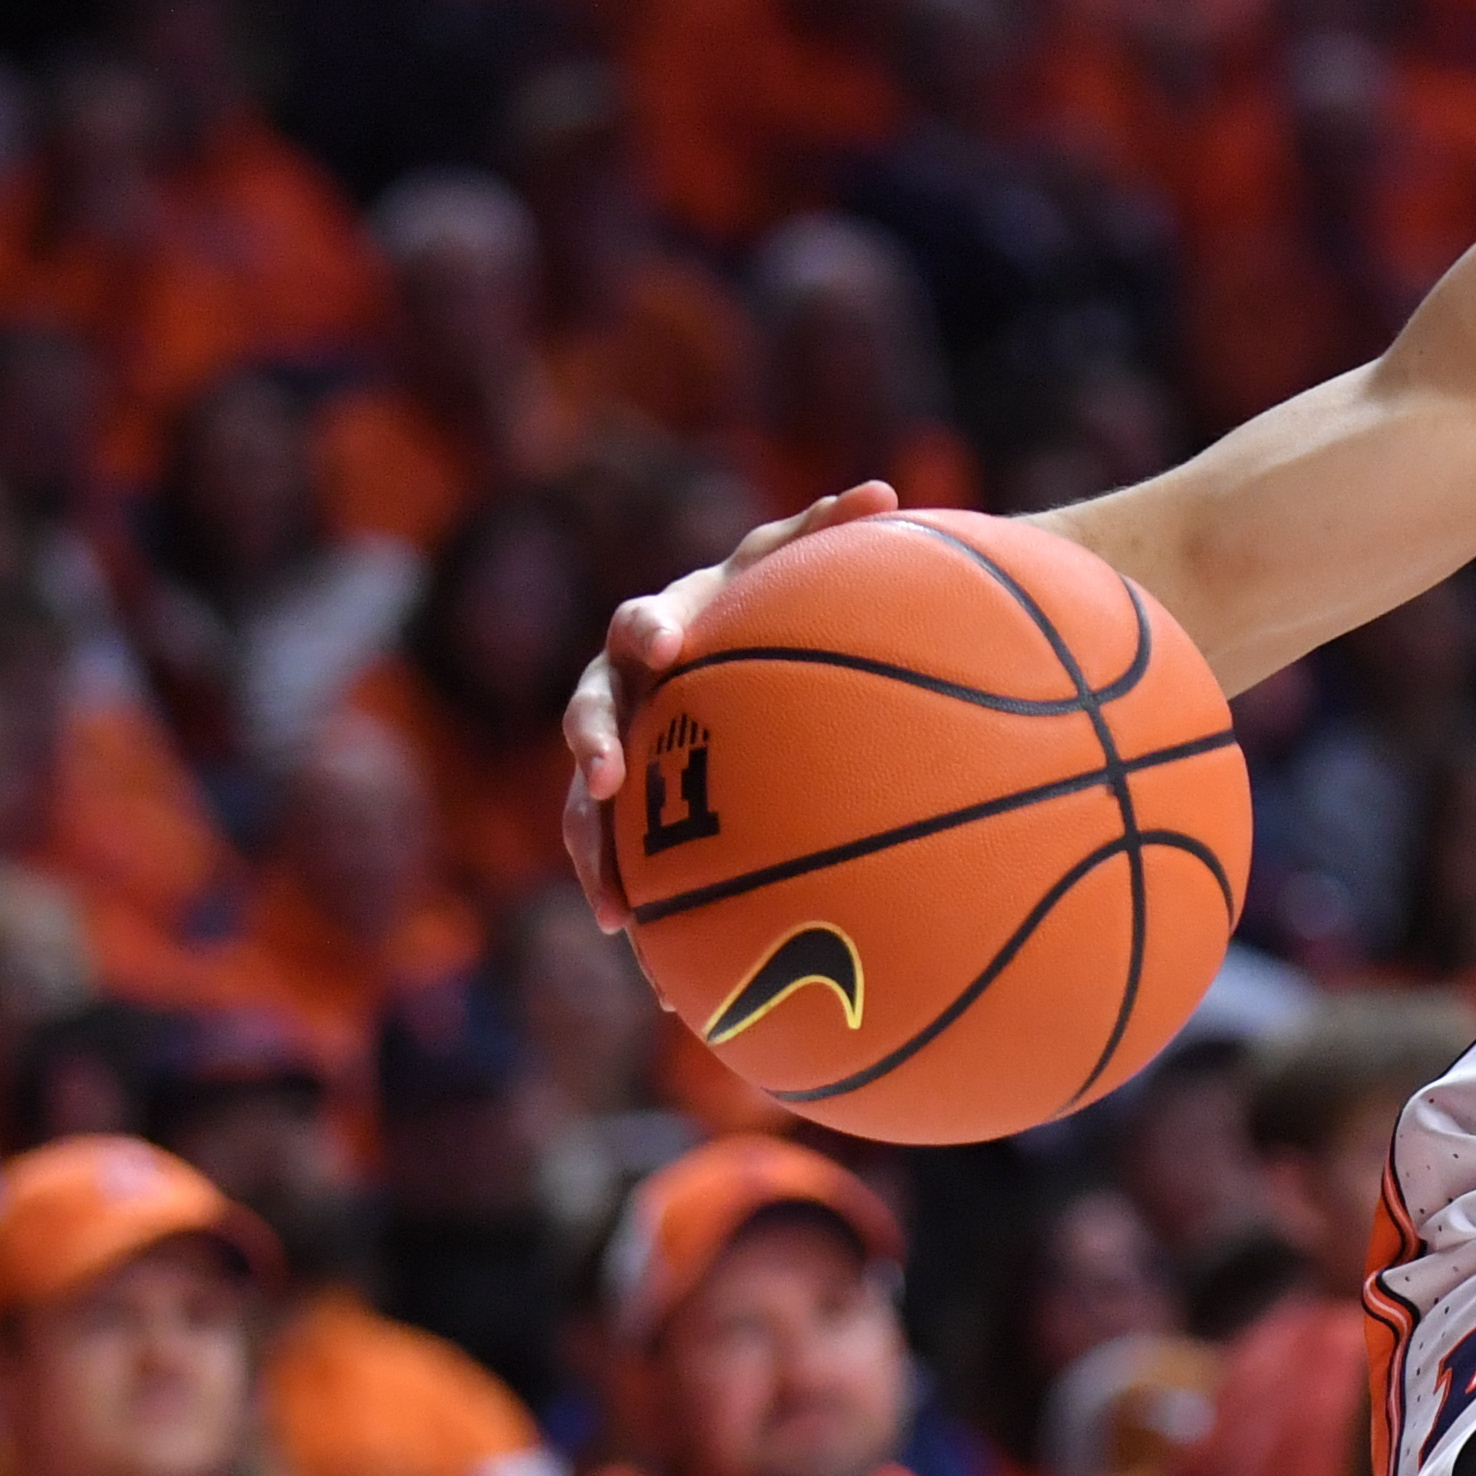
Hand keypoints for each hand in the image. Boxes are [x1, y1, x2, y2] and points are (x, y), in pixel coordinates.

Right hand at [561, 483, 898, 926]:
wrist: (743, 658)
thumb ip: (830, 532)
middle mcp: (628, 686)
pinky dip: (646, 914)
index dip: (651, 630)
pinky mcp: (627, 812)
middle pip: (595, 712)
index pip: (643, 624)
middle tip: (611, 774)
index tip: (668, 645)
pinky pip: (624, 864)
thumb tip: (887, 486)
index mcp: (668, 625)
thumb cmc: (777, 605)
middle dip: (596, 741)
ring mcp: (619, 749)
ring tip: (613, 910)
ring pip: (588, 806)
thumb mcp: (799, 570)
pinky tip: (673, 990)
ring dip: (596, 853)